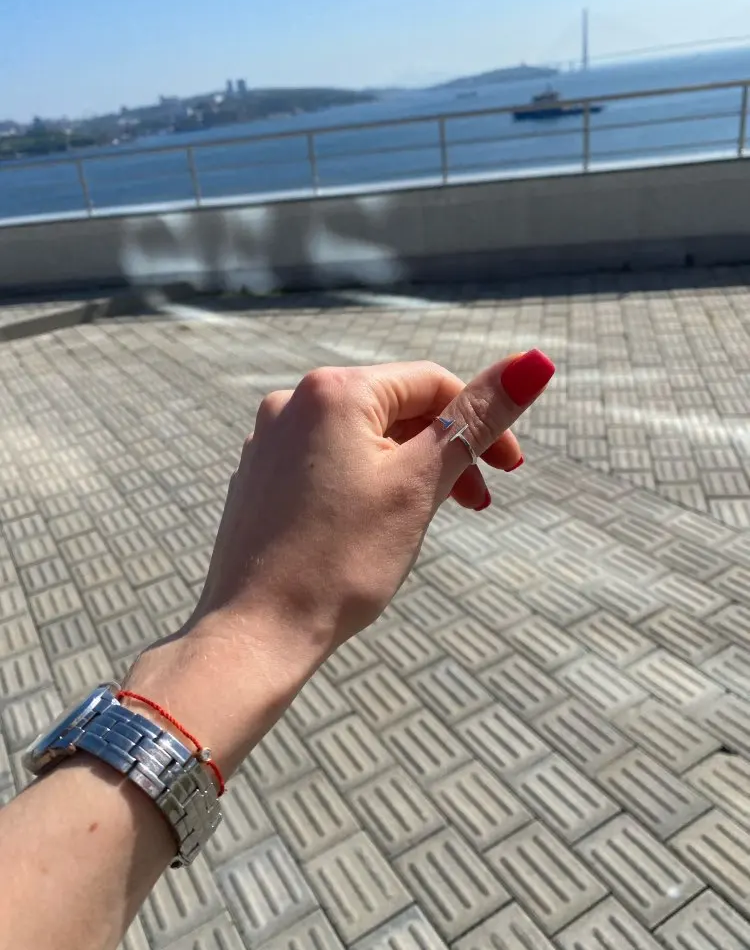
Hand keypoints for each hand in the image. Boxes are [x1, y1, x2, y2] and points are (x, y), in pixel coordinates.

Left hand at [124, 351, 554, 773]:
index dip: (482, 420)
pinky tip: (374, 527)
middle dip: (445, 449)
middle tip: (476, 503)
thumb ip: (477, 418)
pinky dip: (366, 482)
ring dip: (410, 469)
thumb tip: (535, 360)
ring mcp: (269, 440)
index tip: (510, 471)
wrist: (256, 632)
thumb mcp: (421, 482)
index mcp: (335, 391)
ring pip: (363, 438)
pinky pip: (328, 462)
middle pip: (396, 408)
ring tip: (428, 518)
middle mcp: (293, 401)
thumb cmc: (343, 559)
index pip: (432, 382)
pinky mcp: (260, 476)